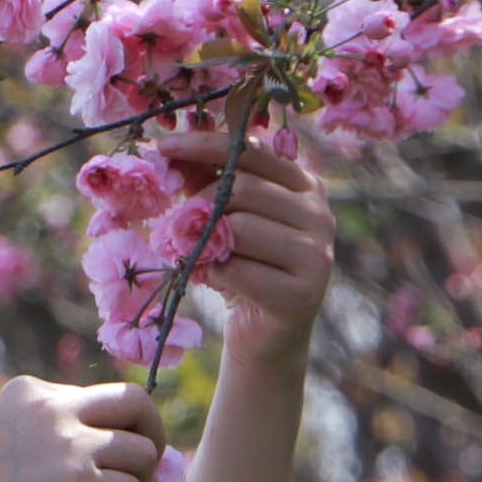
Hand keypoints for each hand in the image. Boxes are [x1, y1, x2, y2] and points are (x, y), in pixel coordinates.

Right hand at [0, 376, 170, 481]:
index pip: (100, 395)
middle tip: (144, 467)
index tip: (109, 455)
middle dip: (152, 434)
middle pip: (135, 403)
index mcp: (29, 391)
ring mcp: (66, 442)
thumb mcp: (7, 442)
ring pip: (143, 452)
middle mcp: (50, 406)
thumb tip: (122, 446)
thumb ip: (53, 432)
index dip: (115, 428)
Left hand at [158, 128, 333, 363]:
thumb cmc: (242, 268)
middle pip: (244, 189)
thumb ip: (206, 181)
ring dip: (205, 243)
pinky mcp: (303, 293)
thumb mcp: (224, 218)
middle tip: (176, 227)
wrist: (264, 335)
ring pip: (240, 228)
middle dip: (199, 205)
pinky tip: (213, 279)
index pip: (252, 151)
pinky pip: (237, 269)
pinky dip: (212, 273)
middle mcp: (320, 215)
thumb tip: (168, 150)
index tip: (161, 146)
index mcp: (306, 186)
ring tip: (197, 256)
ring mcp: (317, 255)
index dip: (205, 145)